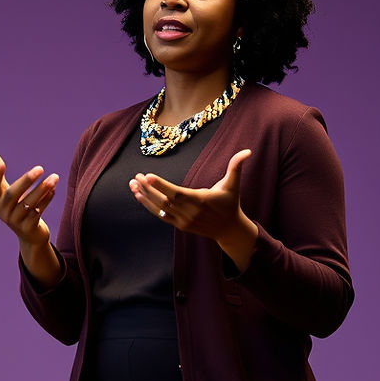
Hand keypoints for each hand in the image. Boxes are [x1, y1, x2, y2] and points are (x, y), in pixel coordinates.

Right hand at [0, 150, 58, 249]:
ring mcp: (15, 221)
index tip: (1, 164)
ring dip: (42, 189)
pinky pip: (38, 211)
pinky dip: (46, 199)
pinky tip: (53, 189)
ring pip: (29, 203)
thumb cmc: (16, 207)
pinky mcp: (28, 228)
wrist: (29, 236)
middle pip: (13, 194)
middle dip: (26, 180)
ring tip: (54, 177)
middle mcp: (2, 212)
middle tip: (40, 168)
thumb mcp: (6, 192)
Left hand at [129, 149, 257, 268]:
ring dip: (144, 197)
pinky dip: (149, 206)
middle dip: (148, 189)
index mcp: (200, 200)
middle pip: (164, 201)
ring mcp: (183, 221)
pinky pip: (161, 216)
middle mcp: (190, 212)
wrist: (229, 229)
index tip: (147, 176)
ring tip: (132, 185)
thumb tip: (247, 151)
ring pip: (160, 209)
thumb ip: (236, 167)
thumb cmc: (230, 203)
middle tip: (136, 176)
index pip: (177, 193)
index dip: (162, 186)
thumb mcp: (234, 184)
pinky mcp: (180, 226)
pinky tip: (139, 195)